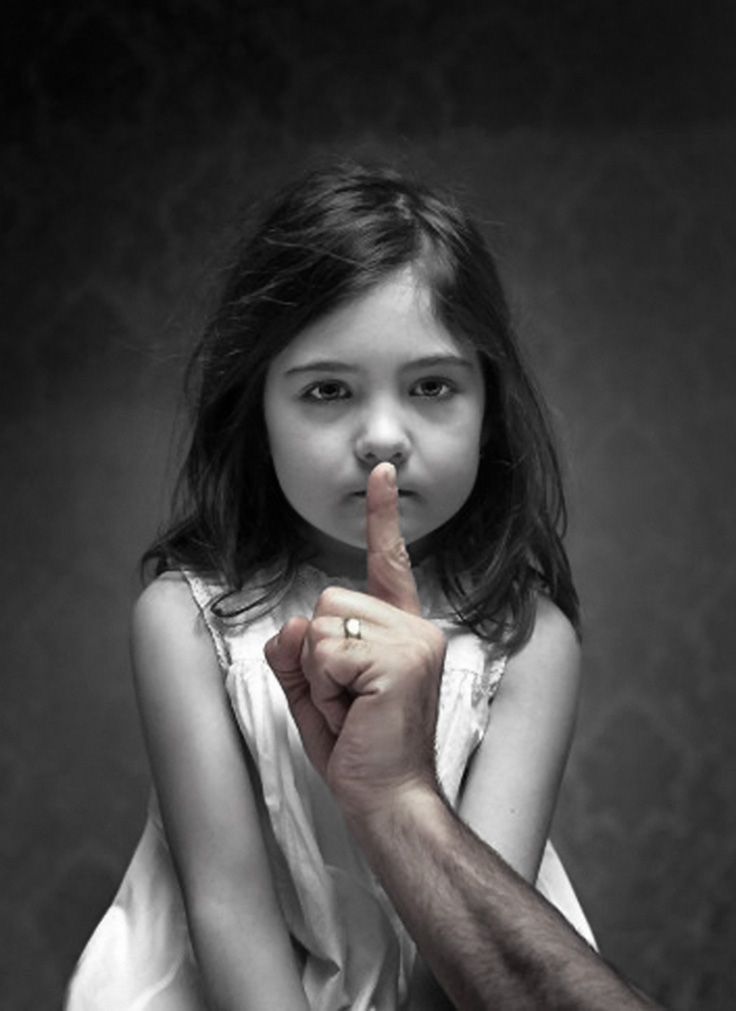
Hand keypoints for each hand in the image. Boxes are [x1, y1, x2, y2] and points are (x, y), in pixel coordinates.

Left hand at [264, 462, 446, 815]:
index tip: (382, 471)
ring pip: (321, 623)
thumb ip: (298, 655)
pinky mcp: (398, 660)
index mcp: (401, 631)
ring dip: (319, 671)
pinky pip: (325, 650)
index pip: (389, 563)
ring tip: (351, 708)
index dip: (382, 516)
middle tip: (347, 701)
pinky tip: (354, 712)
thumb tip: (290, 623)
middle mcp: (413, 628)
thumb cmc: (360, 753)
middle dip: (317, 653)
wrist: (390, 802)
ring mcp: (410, 641)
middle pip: (328, 599)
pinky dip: (324, 685)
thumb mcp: (317, 696)